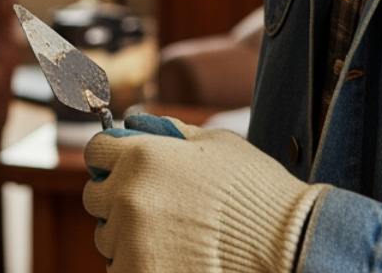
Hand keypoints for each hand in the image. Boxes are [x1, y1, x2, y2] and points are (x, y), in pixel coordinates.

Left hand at [82, 113, 327, 272]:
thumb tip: (135, 123)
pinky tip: (171, 256)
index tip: (123, 168)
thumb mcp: (216, 143)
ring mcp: (131, 241)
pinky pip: (120, 267)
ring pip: (107, 235)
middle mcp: (128, 196)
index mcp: (143, 157)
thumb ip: (169, 132)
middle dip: (116, 196)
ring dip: (127, 233)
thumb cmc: (256, 191)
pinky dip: (138, 263)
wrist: (287, 246)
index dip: (110, 157)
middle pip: (95, 195)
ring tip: (169, 235)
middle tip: (152, 206)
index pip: (96, 151)